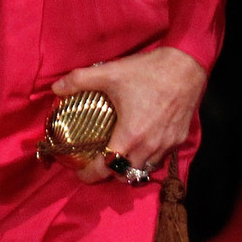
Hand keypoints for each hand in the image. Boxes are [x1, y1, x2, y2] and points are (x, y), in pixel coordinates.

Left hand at [52, 46, 207, 183]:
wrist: (186, 66)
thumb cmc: (147, 72)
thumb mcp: (110, 72)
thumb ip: (80, 80)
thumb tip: (56, 88)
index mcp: (129, 136)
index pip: (106, 169)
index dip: (90, 175)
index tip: (79, 173)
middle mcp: (148, 147)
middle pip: (125, 174)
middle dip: (109, 172)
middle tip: (98, 161)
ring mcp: (166, 145)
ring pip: (144, 169)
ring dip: (130, 167)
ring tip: (119, 155)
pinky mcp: (179, 140)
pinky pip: (160, 159)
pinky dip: (148, 158)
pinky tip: (141, 144)